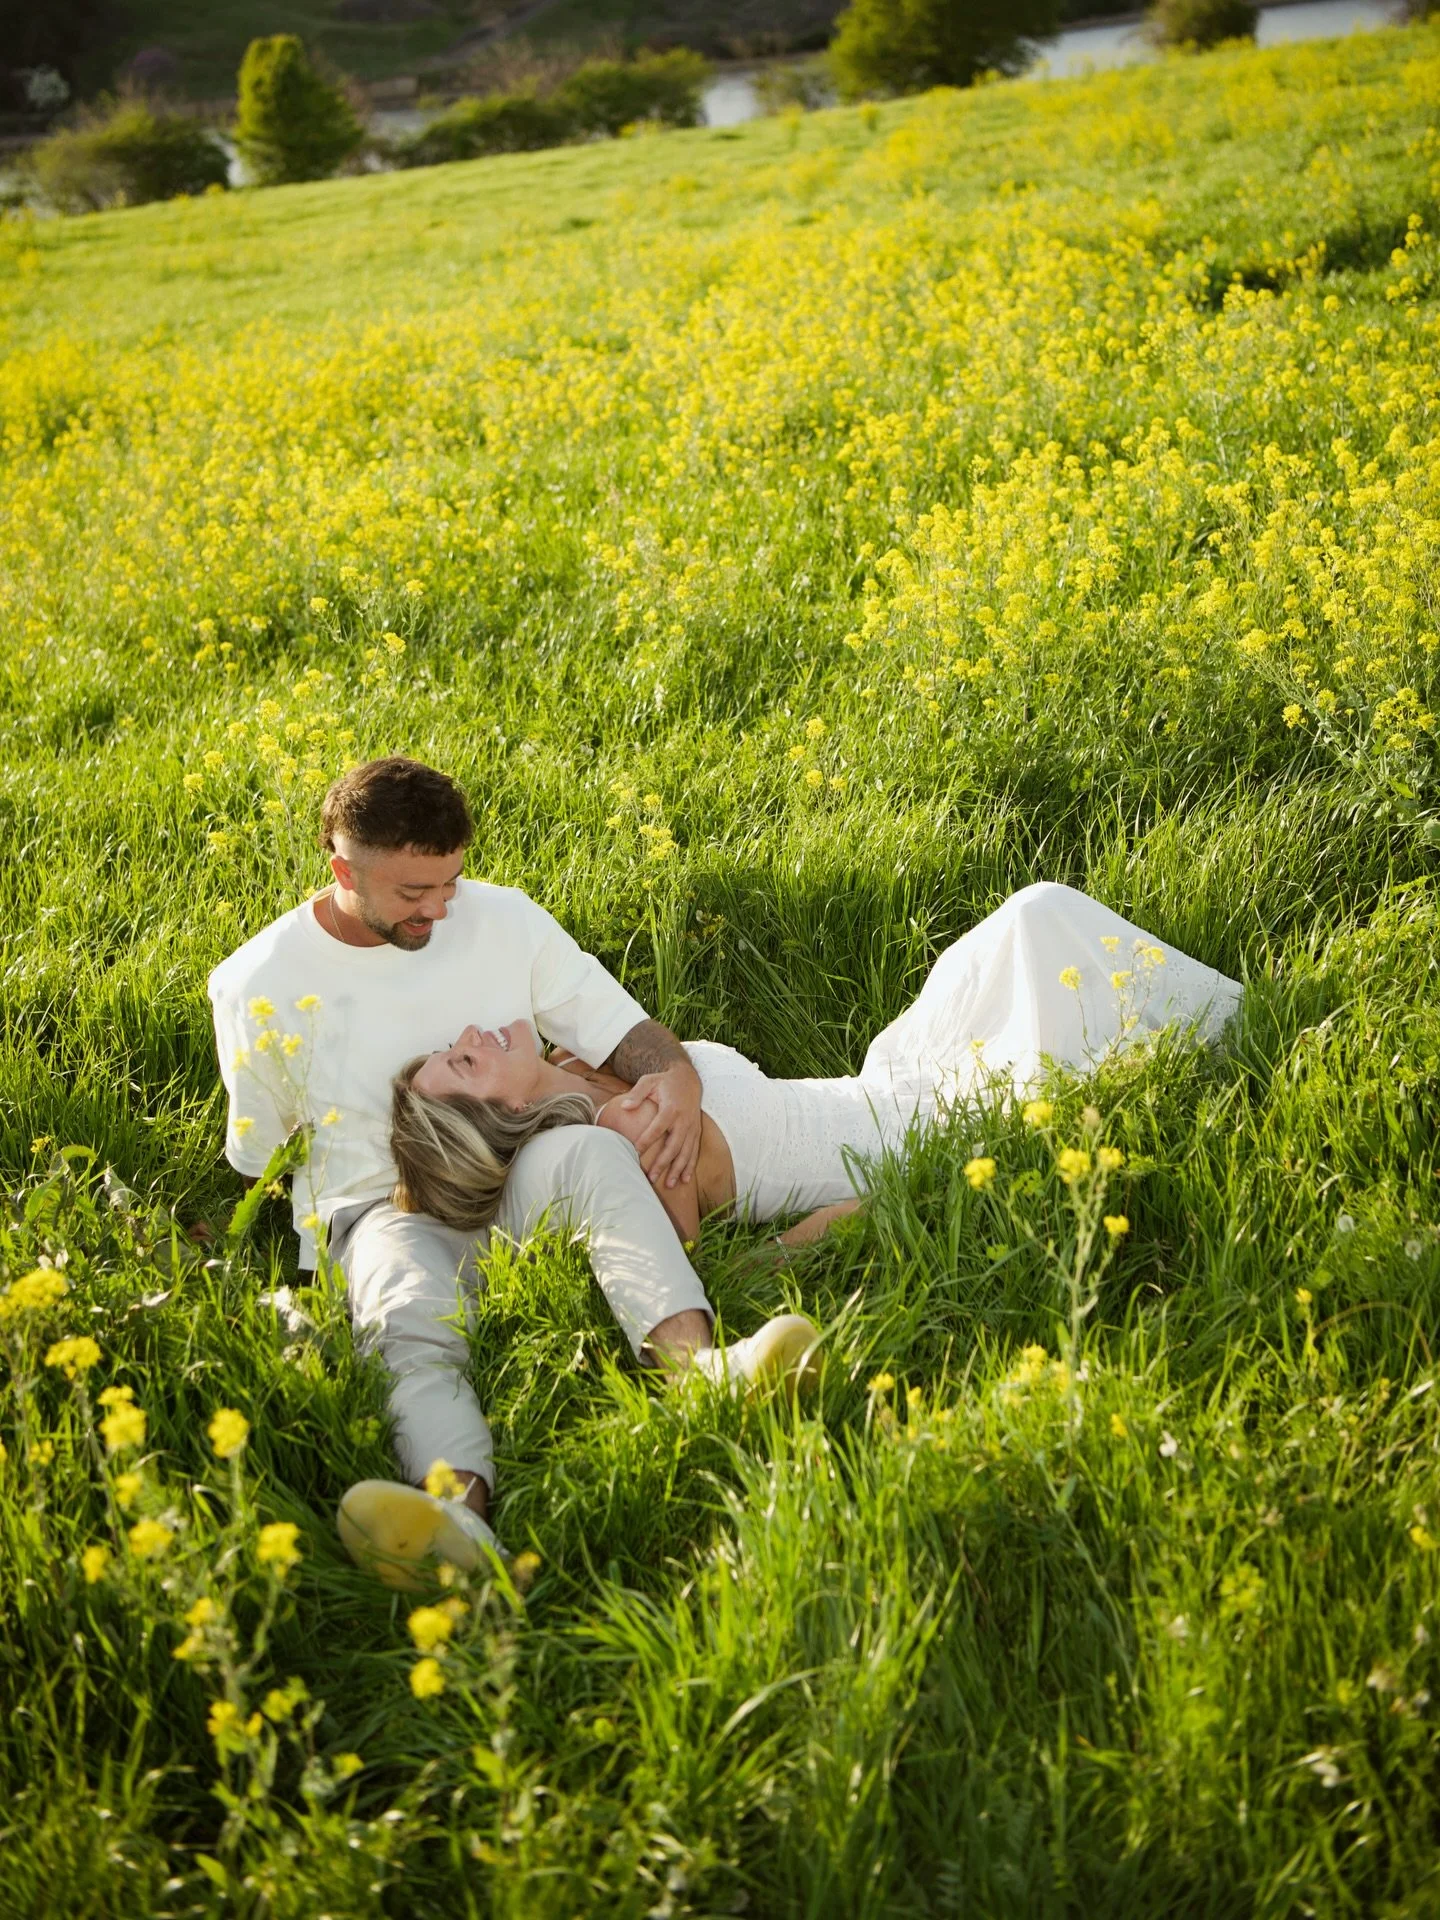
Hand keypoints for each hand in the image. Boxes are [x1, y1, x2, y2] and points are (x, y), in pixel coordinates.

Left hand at [620, 1063, 701, 1188]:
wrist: (689, 1079)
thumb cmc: (665, 1081)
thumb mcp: (649, 1081)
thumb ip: (636, 1094)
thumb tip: (624, 1106)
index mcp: (671, 1108)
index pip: (658, 1127)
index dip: (647, 1140)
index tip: (636, 1151)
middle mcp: (684, 1120)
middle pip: (674, 1145)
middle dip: (663, 1163)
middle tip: (651, 1177)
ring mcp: (692, 1127)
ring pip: (686, 1152)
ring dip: (678, 1169)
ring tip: (669, 1185)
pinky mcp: (697, 1131)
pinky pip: (694, 1151)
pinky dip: (690, 1165)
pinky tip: (684, 1179)